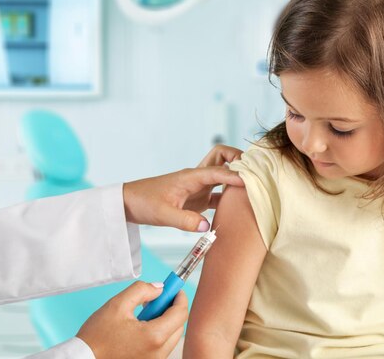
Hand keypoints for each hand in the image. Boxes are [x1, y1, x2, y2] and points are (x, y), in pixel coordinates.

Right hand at [77, 281, 187, 358]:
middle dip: (172, 308)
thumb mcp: (118, 304)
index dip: (179, 297)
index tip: (174, 289)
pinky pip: (162, 346)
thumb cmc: (96, 337)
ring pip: (171, 336)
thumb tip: (159, 288)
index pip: (180, 313)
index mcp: (154, 337)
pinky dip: (158, 333)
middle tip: (158, 298)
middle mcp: (159, 352)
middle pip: (178, 325)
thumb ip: (142, 290)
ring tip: (144, 313)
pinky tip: (141, 326)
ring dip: (165, 321)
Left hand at [123, 145, 243, 231]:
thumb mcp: (163, 214)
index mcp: (191, 176)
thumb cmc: (144, 202)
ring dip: (236, 176)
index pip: (218, 170)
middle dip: (238, 159)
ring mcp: (199, 187)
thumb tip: (206, 226)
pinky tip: (239, 206)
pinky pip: (219, 193)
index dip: (235, 175)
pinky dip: (230, 195)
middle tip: (253, 172)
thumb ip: (185, 220)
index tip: (249, 182)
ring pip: (223, 173)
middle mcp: (197, 178)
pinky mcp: (198, 198)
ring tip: (253, 186)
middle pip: (223, 156)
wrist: (130, 203)